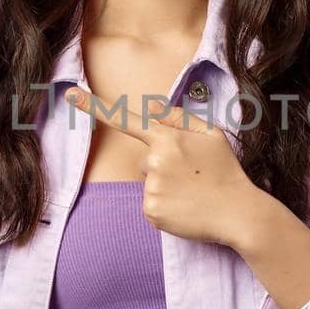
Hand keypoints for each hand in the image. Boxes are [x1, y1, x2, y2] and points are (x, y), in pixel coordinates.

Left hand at [64, 86, 263, 247]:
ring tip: (192, 192)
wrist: (239, 214)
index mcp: (168, 138)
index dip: (94, 106)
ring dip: (166, 187)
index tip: (69, 94)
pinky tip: (186, 207)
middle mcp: (155, 161)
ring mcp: (152, 188)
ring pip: (148, 182)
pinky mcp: (152, 212)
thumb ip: (180, 118)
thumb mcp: (211, 134)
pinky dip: (166, 206)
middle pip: (146, 159)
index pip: (126, 119)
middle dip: (165, 165)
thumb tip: (154, 111)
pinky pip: (151, 204)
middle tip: (194, 175)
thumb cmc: (226, 171)